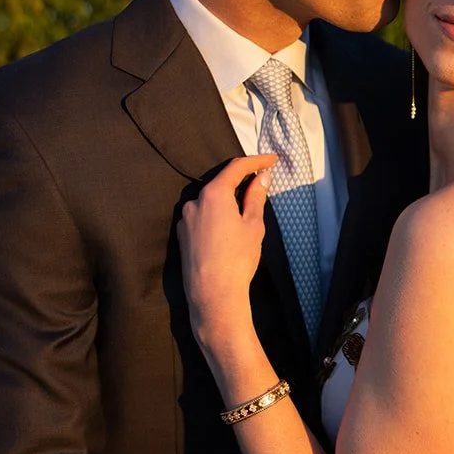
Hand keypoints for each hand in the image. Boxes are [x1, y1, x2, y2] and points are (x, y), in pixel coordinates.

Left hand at [178, 154, 276, 340]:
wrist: (212, 294)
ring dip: (227, 201)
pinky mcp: (182, 236)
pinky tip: (227, 230)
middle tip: (262, 183)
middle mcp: (194, 202)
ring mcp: (185, 219)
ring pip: (210, 202)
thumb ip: (255, 197)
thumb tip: (261, 178)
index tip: (272, 159)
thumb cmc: (237, 259)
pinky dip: (216, 216)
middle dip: (241, 182)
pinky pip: (202, 217)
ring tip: (245, 212)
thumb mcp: (253, 225)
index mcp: (213, 194)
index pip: (236, 167)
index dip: (256, 161)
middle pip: (220, 183)